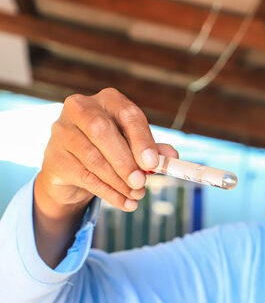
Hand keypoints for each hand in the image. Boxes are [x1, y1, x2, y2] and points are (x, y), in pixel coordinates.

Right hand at [35, 88, 178, 216]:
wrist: (75, 170)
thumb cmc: (111, 151)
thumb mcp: (134, 147)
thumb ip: (153, 149)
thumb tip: (171, 156)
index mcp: (107, 100)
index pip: (127, 114)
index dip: (141, 139)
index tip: (153, 163)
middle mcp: (80, 108)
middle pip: (102, 131)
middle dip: (125, 160)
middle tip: (141, 182)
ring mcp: (62, 132)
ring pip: (92, 157)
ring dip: (118, 181)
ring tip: (137, 194)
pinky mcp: (54, 158)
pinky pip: (84, 177)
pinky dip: (108, 193)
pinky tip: (126, 203)